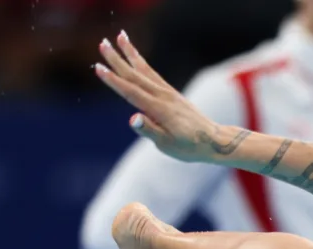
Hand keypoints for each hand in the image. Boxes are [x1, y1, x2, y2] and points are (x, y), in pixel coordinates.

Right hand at [94, 31, 234, 162]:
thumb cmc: (189, 147)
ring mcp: (168, 93)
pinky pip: (153, 74)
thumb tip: (133, 120)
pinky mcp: (171, 93)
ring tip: (119, 36)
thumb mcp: (167, 144)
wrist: (213, 141)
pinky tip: (135, 56)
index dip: (114, 81)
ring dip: (130, 53)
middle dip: (117, 59)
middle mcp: (163, 96)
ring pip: (145, 69)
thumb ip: (149, 130)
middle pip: (135, 75)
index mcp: (159, 109)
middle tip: (102, 43)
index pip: (131, 92)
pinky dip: (142, 63)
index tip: (98, 67)